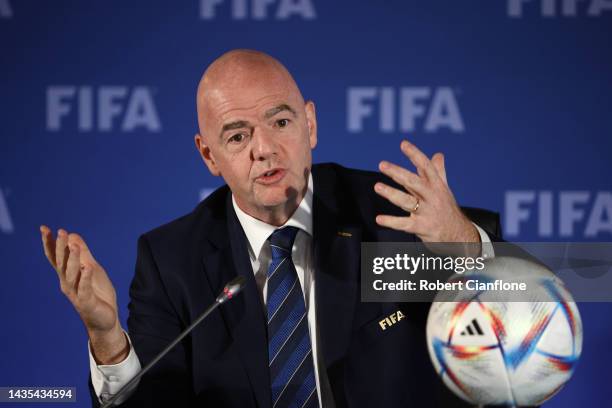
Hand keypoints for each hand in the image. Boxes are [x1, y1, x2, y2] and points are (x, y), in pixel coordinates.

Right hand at [40, 226, 127, 363]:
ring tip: (74, 245)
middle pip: (62, 263)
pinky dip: (85, 278)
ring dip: (73, 259)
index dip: (49, 243)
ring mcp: (76, 293)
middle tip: (61, 232)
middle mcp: (67, 283)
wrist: (105, 318)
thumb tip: (72, 235)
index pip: (56, 257)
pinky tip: (86, 268)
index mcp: (67, 274)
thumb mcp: (92, 268)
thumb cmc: (97, 292)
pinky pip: (84, 289)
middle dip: (60, 247)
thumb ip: (83, 253)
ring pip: (72, 275)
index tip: (44, 228)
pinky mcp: (86, 302)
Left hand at [374, 140, 479, 246]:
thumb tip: (438, 154)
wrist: (459, 235)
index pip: (426, 167)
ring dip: (391, 194)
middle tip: (382, 165)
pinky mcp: (422, 227)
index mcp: (436, 185)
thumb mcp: (444, 189)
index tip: (403, 144)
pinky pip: (404, 224)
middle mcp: (432, 197)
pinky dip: (391, 222)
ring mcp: (426, 212)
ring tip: (377, 187)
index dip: (415, 155)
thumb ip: (439, 172)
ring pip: (406, 201)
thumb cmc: (447, 209)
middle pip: (413, 182)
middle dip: (398, 173)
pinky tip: (379, 219)